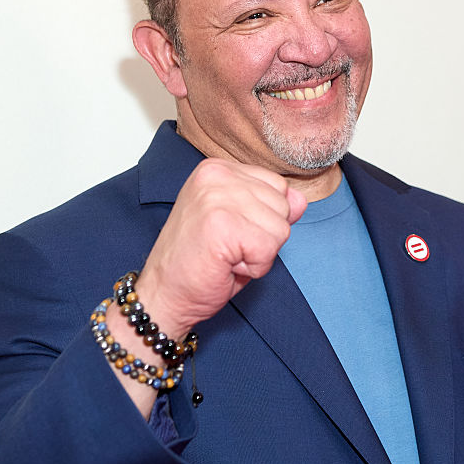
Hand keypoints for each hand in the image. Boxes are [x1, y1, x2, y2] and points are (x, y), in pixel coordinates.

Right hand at [136, 159, 307, 337]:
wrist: (164, 295)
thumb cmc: (198, 263)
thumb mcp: (241, 226)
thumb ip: (270, 208)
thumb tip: (300, 200)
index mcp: (218, 168)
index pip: (278, 186)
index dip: (263, 220)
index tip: (229, 232)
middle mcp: (216, 174)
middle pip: (282, 206)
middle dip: (263, 236)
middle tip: (227, 247)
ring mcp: (217, 196)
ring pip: (280, 228)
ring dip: (259, 253)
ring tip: (226, 256)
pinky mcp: (222, 223)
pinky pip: (269, 248)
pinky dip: (254, 267)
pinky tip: (226, 265)